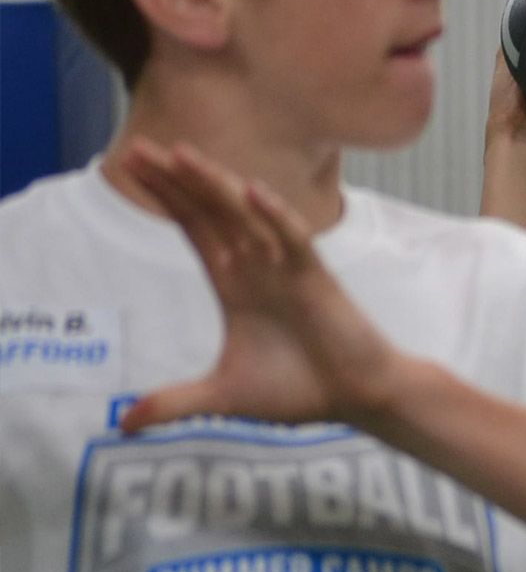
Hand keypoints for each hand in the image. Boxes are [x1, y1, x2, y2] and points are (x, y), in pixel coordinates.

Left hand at [117, 139, 410, 432]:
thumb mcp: (223, 397)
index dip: (165, 198)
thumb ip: (174, 402)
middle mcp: (257, 267)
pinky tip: (252, 193)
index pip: (193, 229)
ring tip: (183, 155)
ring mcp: (286, 268)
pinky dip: (274, 215)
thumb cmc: (300, 390)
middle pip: (210, 212)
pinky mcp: (317, 280)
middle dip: (176, 180)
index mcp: (234, 285)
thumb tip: (121, 425)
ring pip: (245, 216)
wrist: (357, 398)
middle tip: (141, 146)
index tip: (131, 166)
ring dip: (215, 185)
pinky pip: (292, 240)